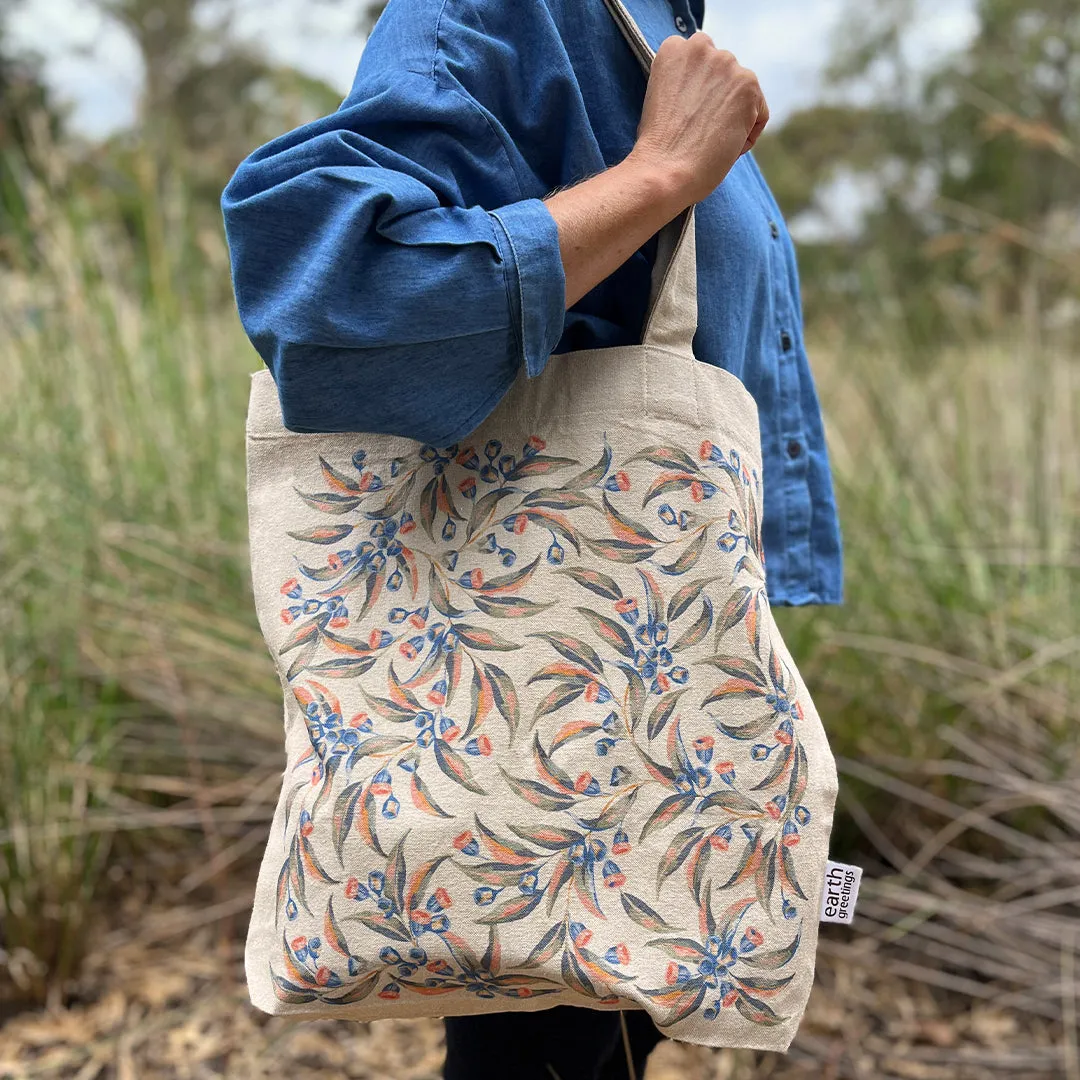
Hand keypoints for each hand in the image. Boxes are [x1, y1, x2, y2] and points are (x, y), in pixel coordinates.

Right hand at [629, 32, 768, 205]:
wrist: (665, 171)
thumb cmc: (658, 149)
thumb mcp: (661, 100)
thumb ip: (684, 83)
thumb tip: (709, 91)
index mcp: (673, 48)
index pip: (701, 60)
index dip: (698, 92)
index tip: (688, 116)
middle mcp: (700, 46)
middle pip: (724, 74)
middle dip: (719, 100)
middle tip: (700, 132)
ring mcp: (725, 63)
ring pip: (743, 93)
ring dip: (733, 118)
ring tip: (709, 142)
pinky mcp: (748, 84)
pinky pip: (759, 113)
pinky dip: (747, 136)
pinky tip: (723, 147)